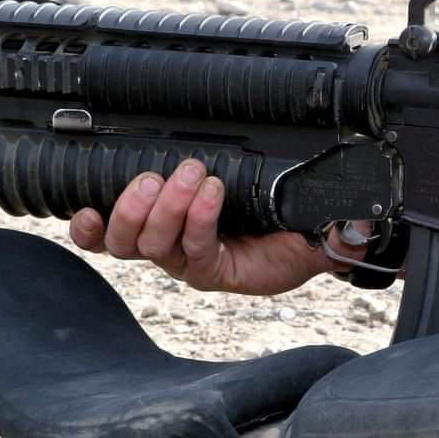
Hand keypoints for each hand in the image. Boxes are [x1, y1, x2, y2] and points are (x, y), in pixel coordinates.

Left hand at [68, 159, 368, 295]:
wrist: (287, 236)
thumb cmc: (297, 238)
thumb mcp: (321, 241)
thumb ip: (339, 238)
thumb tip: (355, 227)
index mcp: (223, 266)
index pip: (199, 255)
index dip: (197, 224)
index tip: (214, 187)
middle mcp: (187, 259)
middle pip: (155, 246)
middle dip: (166, 208)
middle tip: (187, 171)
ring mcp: (163, 245)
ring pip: (130, 239)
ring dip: (137, 204)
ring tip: (159, 174)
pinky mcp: (148, 230)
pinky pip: (108, 237)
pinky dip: (90, 225)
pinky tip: (83, 209)